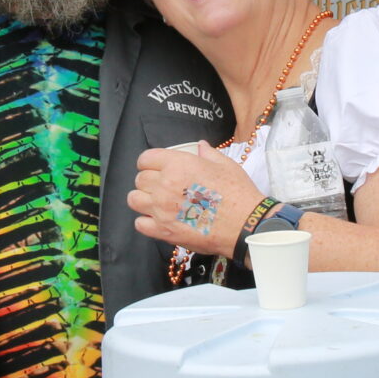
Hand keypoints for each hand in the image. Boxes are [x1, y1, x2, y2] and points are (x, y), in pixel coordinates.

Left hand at [130, 143, 259, 257]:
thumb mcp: (225, 165)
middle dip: (148, 180)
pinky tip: (158, 220)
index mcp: (178, 165)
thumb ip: (208, 153)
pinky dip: (146, 222)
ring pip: (134, 199)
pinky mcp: (163, 231)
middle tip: (161, 186)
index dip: (149, 162)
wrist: (244, 224)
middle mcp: (165, 185)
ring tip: (155, 202)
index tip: (154, 167)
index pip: (146, 158)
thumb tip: (200, 146)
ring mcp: (161, 209)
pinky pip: (140, 224)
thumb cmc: (237, 193)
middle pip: (140, 179)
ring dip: (143, 199)